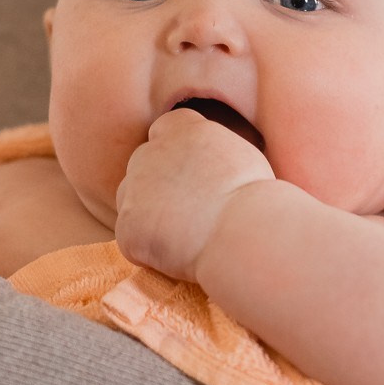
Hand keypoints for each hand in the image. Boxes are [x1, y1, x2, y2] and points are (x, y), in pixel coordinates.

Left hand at [114, 108, 274, 279]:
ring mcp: (133, 189)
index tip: (194, 177)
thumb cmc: (256, 198)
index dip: (176, 156)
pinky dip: (150, 252)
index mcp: (180, 128)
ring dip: (151, 219)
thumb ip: (209, 155)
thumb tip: (205, 170)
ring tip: (189, 237)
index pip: (164, 131)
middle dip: (160, 188)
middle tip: (191, 213)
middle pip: (143, 167)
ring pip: (132, 203)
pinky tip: (180, 256)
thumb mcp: (239, 156)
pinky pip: (132, 241)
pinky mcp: (127, 227)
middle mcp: (149, 152)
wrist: (244, 231)